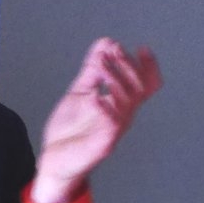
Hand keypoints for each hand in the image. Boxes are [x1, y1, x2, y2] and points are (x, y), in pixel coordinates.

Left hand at [31, 38, 162, 202]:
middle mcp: (122, 116)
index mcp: (120, 105)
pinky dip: (103, 105)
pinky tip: (93, 95)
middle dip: (127, 66)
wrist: (54, 160)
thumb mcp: (80, 92)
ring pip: (126, 101)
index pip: (145, 85)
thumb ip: (92, 71)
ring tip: (100, 65)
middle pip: (138, 89)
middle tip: (113, 50)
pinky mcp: (103, 143)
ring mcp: (114, 130)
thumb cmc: (70, 130)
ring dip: (114, 78)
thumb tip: (105, 42)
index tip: (142, 48)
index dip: (149, 67)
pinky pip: (110, 122)